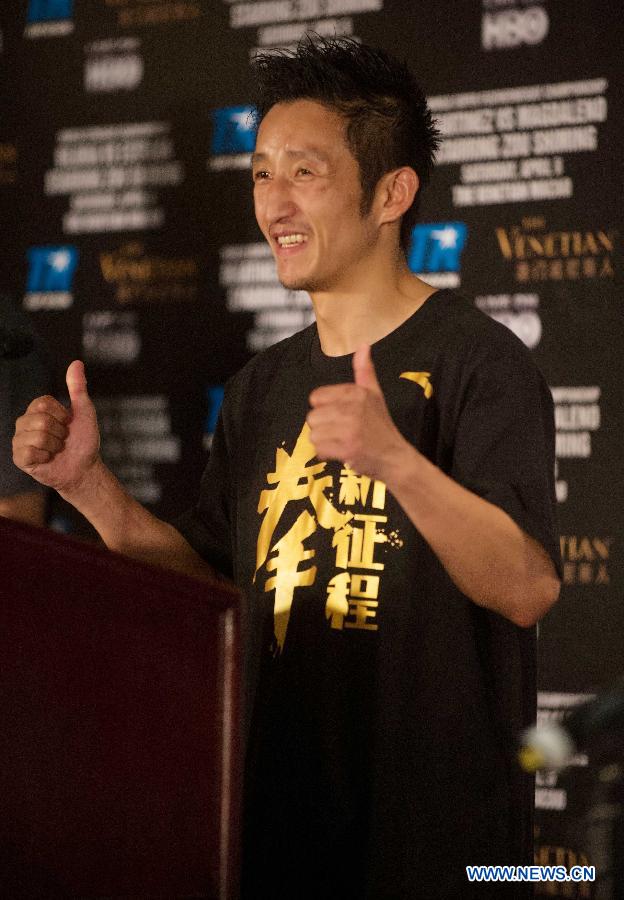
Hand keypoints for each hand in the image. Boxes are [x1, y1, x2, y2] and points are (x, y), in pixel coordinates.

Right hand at [13, 360, 100, 494]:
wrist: (84, 468)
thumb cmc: (83, 440)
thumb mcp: (84, 411)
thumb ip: (77, 387)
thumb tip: (76, 363)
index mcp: (37, 410)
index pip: (43, 403)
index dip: (62, 415)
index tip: (68, 424)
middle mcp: (24, 423)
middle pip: (41, 419)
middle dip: (60, 432)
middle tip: (63, 439)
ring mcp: (20, 441)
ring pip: (37, 436)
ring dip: (55, 445)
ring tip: (56, 449)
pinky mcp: (20, 458)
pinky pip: (29, 452)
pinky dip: (46, 456)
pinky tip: (48, 459)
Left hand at [307, 344, 407, 479]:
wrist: (395, 457)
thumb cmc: (381, 426)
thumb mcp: (375, 394)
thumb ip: (365, 370)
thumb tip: (363, 345)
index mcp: (357, 393)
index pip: (316, 397)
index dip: (324, 409)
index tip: (339, 415)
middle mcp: (353, 409)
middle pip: (312, 418)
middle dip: (323, 428)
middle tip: (341, 431)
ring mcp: (351, 430)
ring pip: (314, 435)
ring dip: (324, 442)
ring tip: (342, 441)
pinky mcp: (348, 449)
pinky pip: (319, 450)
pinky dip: (327, 454)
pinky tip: (341, 452)